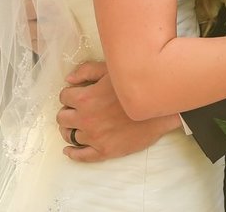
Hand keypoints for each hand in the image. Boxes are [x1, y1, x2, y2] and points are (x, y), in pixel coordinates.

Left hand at [56, 61, 179, 161]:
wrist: (162, 108)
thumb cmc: (138, 85)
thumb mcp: (112, 70)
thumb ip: (87, 71)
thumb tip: (69, 79)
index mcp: (86, 98)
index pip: (64, 97)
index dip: (70, 94)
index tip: (76, 94)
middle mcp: (86, 119)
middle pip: (63, 118)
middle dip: (68, 112)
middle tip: (77, 110)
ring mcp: (95, 137)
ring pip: (69, 136)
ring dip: (70, 129)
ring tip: (76, 126)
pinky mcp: (105, 151)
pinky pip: (81, 156)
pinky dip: (72, 153)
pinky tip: (70, 150)